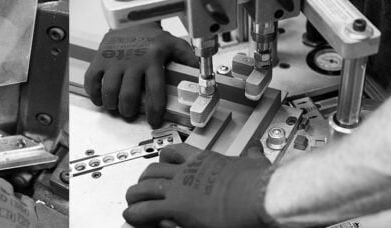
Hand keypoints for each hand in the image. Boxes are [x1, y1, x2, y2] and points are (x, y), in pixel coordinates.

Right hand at [84, 24, 199, 127]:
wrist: (131, 22)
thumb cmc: (152, 39)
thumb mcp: (174, 45)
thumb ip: (187, 60)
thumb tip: (200, 75)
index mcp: (152, 60)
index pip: (155, 91)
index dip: (154, 110)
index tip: (153, 121)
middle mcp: (133, 62)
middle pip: (129, 96)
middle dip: (129, 110)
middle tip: (130, 113)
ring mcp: (114, 61)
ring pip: (110, 91)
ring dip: (113, 105)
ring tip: (117, 107)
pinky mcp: (100, 60)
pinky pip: (92, 81)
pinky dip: (95, 94)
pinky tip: (101, 99)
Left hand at [123, 143, 274, 227]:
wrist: (258, 195)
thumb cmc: (259, 183)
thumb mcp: (256, 163)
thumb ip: (252, 156)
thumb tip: (256, 148)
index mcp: (206, 160)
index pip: (178, 152)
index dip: (165, 159)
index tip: (162, 164)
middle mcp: (188, 171)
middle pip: (155, 168)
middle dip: (145, 177)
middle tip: (142, 186)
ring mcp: (180, 188)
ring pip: (145, 185)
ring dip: (135, 194)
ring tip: (131, 202)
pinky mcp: (177, 207)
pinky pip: (146, 209)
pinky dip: (135, 213)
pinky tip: (131, 217)